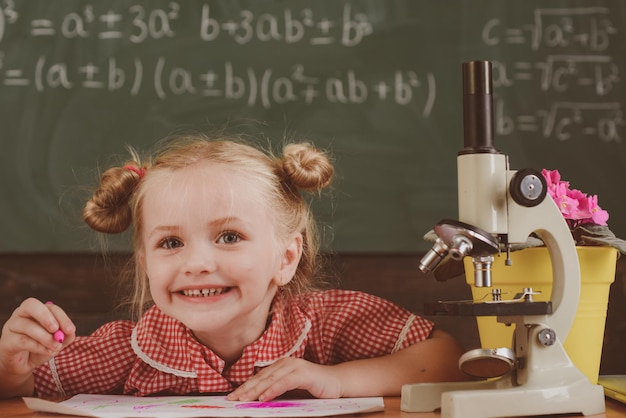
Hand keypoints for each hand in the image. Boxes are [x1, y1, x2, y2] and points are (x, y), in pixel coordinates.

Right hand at [0, 298, 75, 387]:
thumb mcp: (57, 341)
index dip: (61, 317)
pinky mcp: (7, 341)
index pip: (49, 307)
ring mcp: (12, 326)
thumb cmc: (40, 348)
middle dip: (46, 316)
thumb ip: (66, 336)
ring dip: (45, 337)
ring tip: (56, 346)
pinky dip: (38, 346)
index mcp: (36, 310)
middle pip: (31, 305)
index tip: (70, 330)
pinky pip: (23, 341)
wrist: (22, 365)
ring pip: (27, 326)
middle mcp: (21, 314)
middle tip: (56, 330)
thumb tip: (70, 331)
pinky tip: (48, 351)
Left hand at [227, 358, 342, 401]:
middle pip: (261, 377)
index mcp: (281, 366)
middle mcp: (286, 363)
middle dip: (246, 389)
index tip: (232, 397)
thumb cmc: (315, 388)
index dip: (245, 387)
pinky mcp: (303, 373)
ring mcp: (294, 366)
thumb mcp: (292, 391)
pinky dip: (273, 390)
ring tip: (243, 399)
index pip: (259, 377)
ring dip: (256, 390)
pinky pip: (284, 382)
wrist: (338, 383)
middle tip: (232, 399)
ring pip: (270, 379)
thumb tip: (259, 401)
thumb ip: (278, 392)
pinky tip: (263, 397)